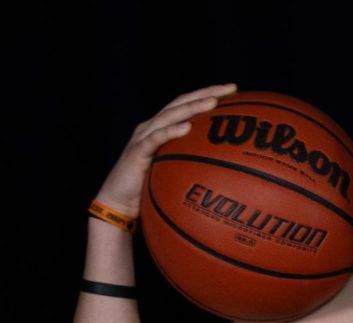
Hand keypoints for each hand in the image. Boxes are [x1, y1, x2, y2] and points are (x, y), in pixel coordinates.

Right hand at [94, 83, 239, 218]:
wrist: (119, 202)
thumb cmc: (149, 189)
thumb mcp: (175, 172)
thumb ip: (192, 163)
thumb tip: (224, 167)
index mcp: (162, 128)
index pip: (187, 105)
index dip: (208, 94)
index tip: (233, 90)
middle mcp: (152, 127)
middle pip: (181, 103)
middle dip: (206, 93)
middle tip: (230, 89)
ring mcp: (143, 137)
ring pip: (169, 115)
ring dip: (192, 107)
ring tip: (213, 102)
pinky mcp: (137, 152)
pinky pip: (154, 139)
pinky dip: (170, 132)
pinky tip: (186, 128)